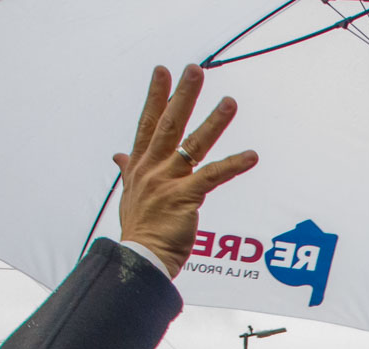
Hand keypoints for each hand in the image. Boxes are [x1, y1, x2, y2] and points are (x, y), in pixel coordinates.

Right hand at [115, 65, 258, 276]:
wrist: (139, 259)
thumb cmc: (139, 230)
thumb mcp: (129, 195)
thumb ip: (127, 171)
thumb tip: (117, 154)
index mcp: (139, 166)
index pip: (148, 124)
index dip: (156, 96)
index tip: (162, 71)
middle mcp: (152, 168)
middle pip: (170, 124)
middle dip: (183, 95)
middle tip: (195, 69)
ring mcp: (168, 181)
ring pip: (194, 145)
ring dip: (214, 122)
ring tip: (230, 101)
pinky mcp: (185, 198)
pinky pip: (213, 176)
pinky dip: (234, 165)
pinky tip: (252, 155)